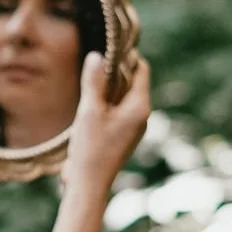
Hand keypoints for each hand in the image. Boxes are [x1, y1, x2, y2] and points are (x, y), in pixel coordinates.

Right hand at [61, 53, 150, 196]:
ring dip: (110, 87)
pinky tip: (90, 103)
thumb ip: (93, 82)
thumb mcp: (89, 110)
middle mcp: (142, 116)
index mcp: (140, 107)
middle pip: (134, 82)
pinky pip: (119, 111)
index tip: (109, 46)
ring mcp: (134, 128)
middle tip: (96, 60)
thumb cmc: (91, 148)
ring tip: (91, 79)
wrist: (89, 185)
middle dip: (116, 71)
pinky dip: (108, 102)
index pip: (141, 70)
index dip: (127, 56)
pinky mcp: (123, 136)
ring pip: (125, 97)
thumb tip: (96, 55)